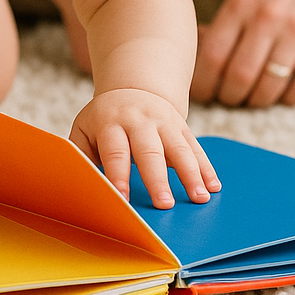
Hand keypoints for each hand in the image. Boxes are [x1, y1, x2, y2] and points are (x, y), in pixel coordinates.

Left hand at [69, 88, 219, 208]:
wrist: (132, 89)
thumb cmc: (103, 121)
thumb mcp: (85, 130)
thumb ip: (81, 156)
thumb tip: (81, 187)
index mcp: (111, 122)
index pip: (115, 152)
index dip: (118, 176)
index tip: (122, 200)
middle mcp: (138, 120)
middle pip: (149, 151)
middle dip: (157, 179)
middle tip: (164, 205)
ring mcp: (163, 121)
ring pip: (179, 147)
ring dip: (191, 174)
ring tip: (199, 198)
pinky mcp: (180, 125)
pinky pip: (195, 146)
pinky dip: (206, 167)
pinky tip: (213, 186)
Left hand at [191, 0, 294, 107]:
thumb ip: (222, 29)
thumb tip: (196, 63)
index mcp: (239, 4)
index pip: (212, 56)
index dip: (203, 84)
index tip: (203, 94)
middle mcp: (267, 16)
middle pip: (240, 76)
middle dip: (230, 98)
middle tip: (229, 99)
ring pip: (270, 86)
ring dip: (258, 102)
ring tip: (254, 97)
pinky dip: (288, 99)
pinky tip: (282, 92)